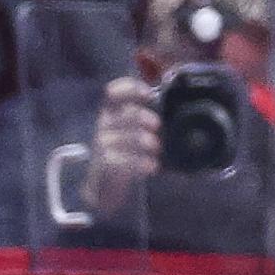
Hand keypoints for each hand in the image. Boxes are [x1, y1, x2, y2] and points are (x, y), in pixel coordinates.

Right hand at [80, 75, 158, 221]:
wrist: (104, 184)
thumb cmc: (124, 154)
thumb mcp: (131, 132)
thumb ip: (145, 120)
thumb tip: (171, 110)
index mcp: (111, 113)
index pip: (114, 93)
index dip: (131, 89)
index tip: (149, 94)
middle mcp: (104, 125)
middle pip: (127, 114)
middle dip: (145, 118)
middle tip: (157, 126)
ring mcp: (102, 144)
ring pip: (128, 137)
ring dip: (147, 143)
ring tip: (157, 150)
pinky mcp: (104, 163)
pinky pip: (124, 159)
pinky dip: (141, 163)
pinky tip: (152, 166)